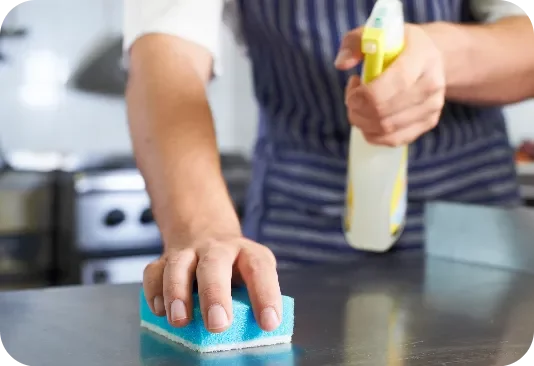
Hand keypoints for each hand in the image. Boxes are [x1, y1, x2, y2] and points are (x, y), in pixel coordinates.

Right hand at [142, 236, 281, 332]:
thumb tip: (253, 331)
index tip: (269, 322)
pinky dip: (154, 292)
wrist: (205, 231)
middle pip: (214, 264)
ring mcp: (188, 252)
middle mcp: (217, 248)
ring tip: (180, 320)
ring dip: (176, 293)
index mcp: (247, 252)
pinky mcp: (164, 259)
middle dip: (214, 295)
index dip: (265, 294)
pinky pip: (154, 272)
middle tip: (218, 324)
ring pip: (178, 265)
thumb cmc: (233, 265)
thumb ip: (250, 298)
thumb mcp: (251, 274)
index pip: (260, 268)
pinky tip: (160, 311)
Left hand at [335, 24, 445, 146]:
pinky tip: (369, 118)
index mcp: (421, 56)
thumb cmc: (397, 46)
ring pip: (386, 129)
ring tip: (360, 104)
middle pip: (385, 113)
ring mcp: (432, 106)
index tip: (353, 89)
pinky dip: (372, 133)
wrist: (430, 58)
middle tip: (352, 97)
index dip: (365, 95)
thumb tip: (341, 64)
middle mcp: (432, 84)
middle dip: (358, 110)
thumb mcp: (375, 34)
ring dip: (362, 121)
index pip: (394, 84)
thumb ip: (353, 43)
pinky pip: (393, 140)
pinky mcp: (428, 123)